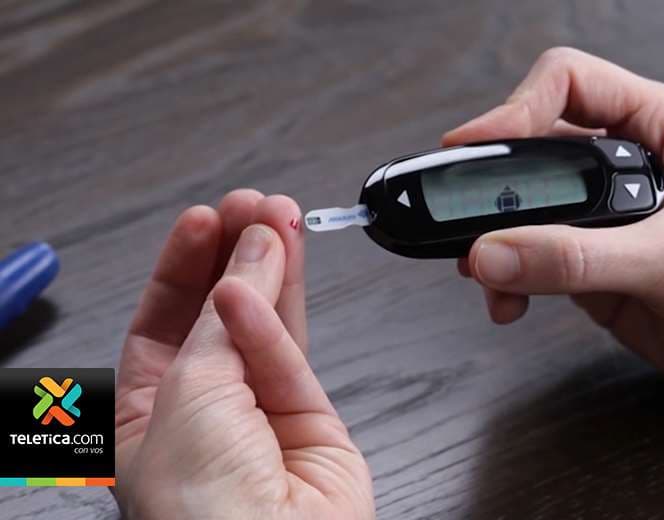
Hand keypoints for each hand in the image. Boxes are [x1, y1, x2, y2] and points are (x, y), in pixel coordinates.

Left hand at [114, 191, 373, 518]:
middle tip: (249, 208)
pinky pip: (292, 352)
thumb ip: (224, 320)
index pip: (162, 320)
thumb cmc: (198, 511)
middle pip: (217, 314)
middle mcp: (205, 408)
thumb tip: (250, 258)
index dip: (182, 266)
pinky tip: (275, 265)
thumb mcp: (188, 392)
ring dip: (271, 267)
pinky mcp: (311, 416)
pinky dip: (281, 312)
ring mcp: (260, 411)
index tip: (203, 219)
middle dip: (233, 256)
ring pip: (266, 323)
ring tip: (277, 216)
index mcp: (149, 410)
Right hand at [444, 47, 663, 411]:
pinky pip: (527, 260)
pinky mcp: (588, 264)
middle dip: (492, 185)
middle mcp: (624, 165)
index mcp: (658, 128)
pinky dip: (505, 281)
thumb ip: (579, 257)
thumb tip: (495, 252)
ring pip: (521, 208)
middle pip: (532, 148)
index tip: (473, 147)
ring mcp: (601, 218)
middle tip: (463, 218)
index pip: (568, 85)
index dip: (514, 106)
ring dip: (492, 239)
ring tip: (483, 272)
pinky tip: (509, 301)